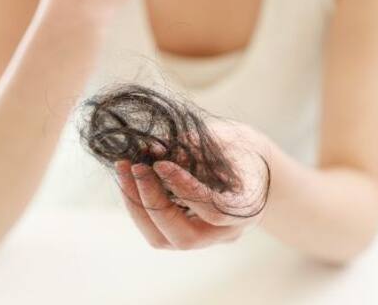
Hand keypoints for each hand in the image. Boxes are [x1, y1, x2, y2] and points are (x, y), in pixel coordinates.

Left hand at [113, 119, 271, 249]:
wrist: (253, 165)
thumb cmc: (243, 147)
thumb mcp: (228, 138)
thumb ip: (196, 146)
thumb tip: (155, 151)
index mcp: (247, 208)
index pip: (214, 212)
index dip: (185, 189)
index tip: (160, 163)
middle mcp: (226, 232)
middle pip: (184, 238)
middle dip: (152, 202)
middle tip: (135, 166)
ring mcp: (204, 237)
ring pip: (163, 239)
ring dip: (137, 204)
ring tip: (123, 168)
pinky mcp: (184, 231)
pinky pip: (156, 228)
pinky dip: (138, 203)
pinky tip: (128, 176)